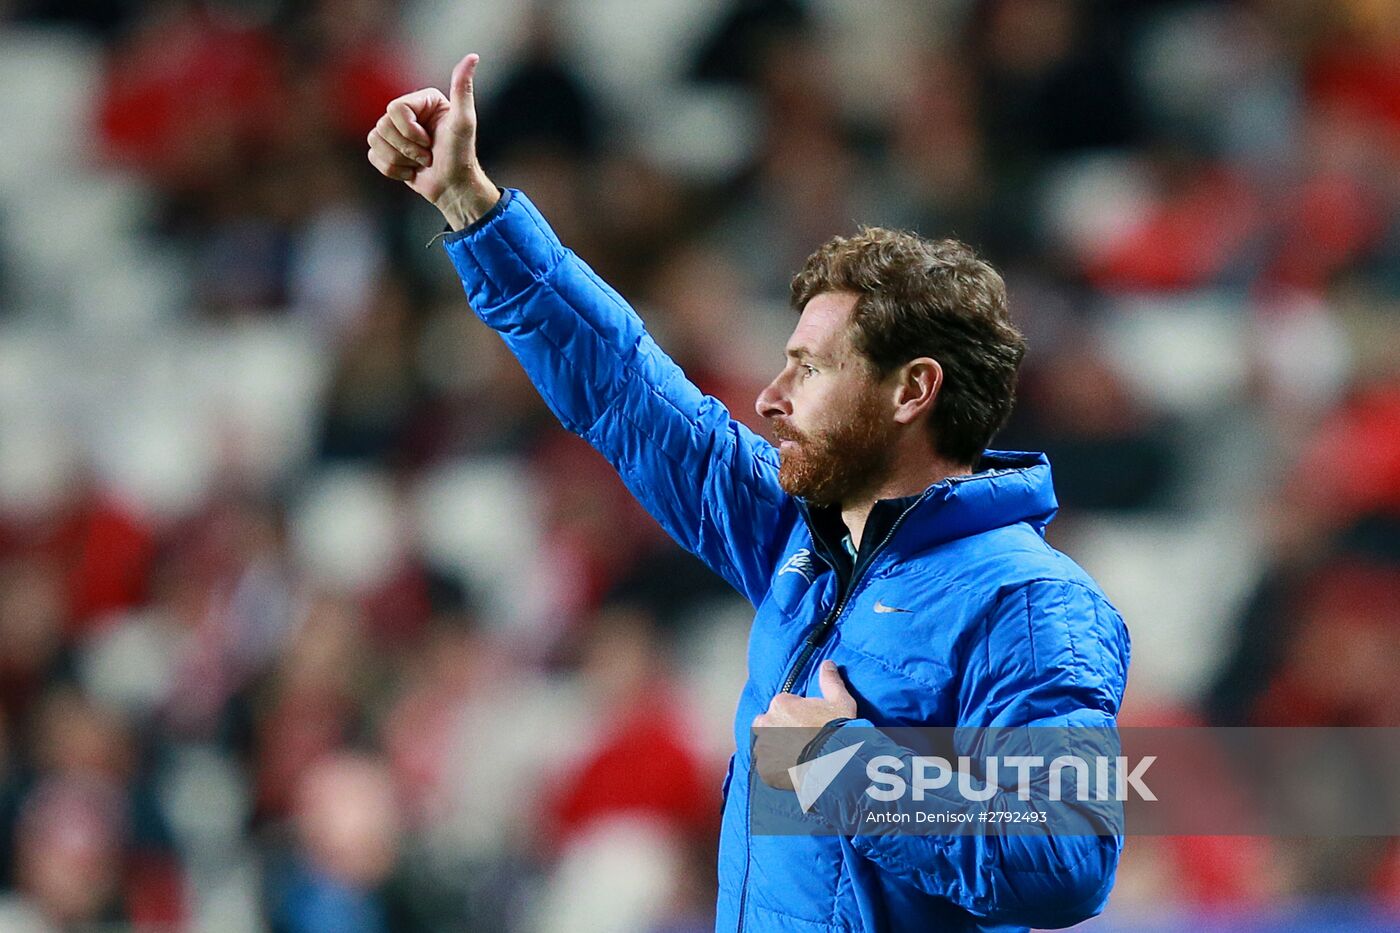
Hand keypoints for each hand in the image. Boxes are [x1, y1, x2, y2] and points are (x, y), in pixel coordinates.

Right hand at [366, 52, 499, 229]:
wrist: (454, 187)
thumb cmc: (461, 155)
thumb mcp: (463, 121)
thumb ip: (463, 89)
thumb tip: (473, 57)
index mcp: (422, 100)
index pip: (395, 109)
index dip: (409, 131)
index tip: (430, 142)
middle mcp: (407, 113)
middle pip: (382, 125)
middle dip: (406, 148)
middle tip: (427, 156)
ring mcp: (396, 132)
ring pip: (375, 140)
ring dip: (400, 160)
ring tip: (420, 163)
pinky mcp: (388, 150)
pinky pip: (373, 156)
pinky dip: (392, 169)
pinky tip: (410, 172)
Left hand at [753, 660, 857, 789]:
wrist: (833, 765)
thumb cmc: (837, 731)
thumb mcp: (840, 701)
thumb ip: (830, 681)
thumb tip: (828, 664)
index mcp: (781, 703)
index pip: (783, 706)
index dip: (798, 715)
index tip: (809, 724)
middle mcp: (766, 722)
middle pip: (770, 723)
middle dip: (781, 729)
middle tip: (802, 741)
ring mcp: (763, 747)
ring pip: (766, 745)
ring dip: (777, 749)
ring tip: (797, 757)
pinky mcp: (764, 768)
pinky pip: (767, 766)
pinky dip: (776, 768)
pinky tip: (792, 770)